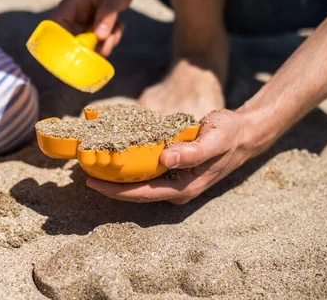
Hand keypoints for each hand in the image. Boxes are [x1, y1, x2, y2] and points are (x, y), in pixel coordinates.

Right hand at [51, 0, 134, 56]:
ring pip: (85, 45)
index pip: (56, 23)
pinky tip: (119, 26)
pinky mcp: (89, 29)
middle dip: (89, 48)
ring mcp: (80, 23)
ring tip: (117, 29)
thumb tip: (100, 36)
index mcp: (72, 1)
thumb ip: (108, 12)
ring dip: (103, 45)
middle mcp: (72, 15)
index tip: (75, 51)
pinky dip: (108, 41)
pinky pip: (96, 42)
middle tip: (109, 42)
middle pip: (70, 40)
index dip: (58, 40)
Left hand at [86, 109, 263, 203]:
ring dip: (116, 176)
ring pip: (139, 182)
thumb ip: (192, 152)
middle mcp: (175, 188)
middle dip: (110, 185)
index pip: (142, 194)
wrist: (242, 133)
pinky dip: (128, 165)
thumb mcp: (214, 140)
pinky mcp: (171, 169)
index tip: (92, 182)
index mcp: (183, 188)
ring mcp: (173, 180)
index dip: (116, 190)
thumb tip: (166, 158)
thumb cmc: (228, 136)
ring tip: (93, 165)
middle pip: (135, 192)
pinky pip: (145, 171)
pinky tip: (114, 156)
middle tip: (84, 173)